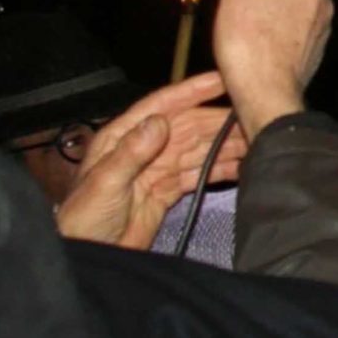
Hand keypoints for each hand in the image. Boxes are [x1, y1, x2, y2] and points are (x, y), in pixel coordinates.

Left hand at [54, 70, 241, 247]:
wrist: (86, 256)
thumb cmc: (82, 218)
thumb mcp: (104, 182)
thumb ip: (132, 153)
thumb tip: (161, 122)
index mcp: (123, 137)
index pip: (161, 106)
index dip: (191, 91)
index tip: (221, 80)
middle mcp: (142, 148)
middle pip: (187, 127)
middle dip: (218, 122)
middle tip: (252, 118)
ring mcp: (156, 170)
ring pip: (197, 150)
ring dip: (224, 145)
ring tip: (254, 142)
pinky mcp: (166, 193)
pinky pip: (197, 175)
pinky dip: (218, 170)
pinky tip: (239, 167)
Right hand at [212, 0, 335, 135]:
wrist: (267, 96)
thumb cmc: (251, 42)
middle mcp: (323, 2)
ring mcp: (321, 28)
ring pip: (302, 1)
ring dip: (279, 0)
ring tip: (249, 14)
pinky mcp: (312, 50)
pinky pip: (300, 26)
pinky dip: (282, 24)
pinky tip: (259, 38)